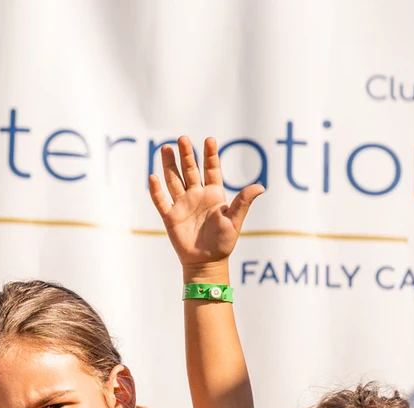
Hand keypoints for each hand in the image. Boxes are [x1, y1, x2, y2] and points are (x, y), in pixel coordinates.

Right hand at [148, 136, 262, 266]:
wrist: (207, 262)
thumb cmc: (224, 242)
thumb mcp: (235, 220)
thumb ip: (244, 202)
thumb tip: (261, 186)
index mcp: (213, 194)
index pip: (211, 169)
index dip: (210, 155)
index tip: (209, 140)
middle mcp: (196, 195)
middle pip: (190, 170)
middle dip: (186, 154)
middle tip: (182, 138)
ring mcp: (182, 204)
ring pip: (174, 180)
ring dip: (169, 165)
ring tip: (165, 148)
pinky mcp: (170, 216)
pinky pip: (161, 201)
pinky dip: (156, 190)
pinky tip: (153, 177)